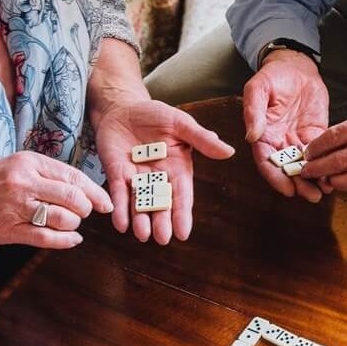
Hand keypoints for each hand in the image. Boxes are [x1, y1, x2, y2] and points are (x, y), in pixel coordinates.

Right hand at [0, 152, 113, 248]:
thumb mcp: (14, 166)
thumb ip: (45, 175)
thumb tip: (83, 190)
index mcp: (27, 161)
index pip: (72, 176)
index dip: (95, 191)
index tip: (106, 202)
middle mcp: (23, 182)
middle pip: (73, 197)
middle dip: (86, 209)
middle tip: (86, 213)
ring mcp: (15, 206)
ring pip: (63, 218)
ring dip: (74, 224)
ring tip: (70, 224)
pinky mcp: (8, 229)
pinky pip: (47, 238)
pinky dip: (66, 241)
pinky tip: (72, 239)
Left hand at [94, 98, 235, 243]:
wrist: (123, 106)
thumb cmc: (155, 114)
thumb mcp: (181, 123)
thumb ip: (202, 139)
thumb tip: (230, 151)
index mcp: (177, 168)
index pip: (181, 194)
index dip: (182, 213)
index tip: (183, 233)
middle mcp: (158, 178)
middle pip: (161, 204)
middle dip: (161, 221)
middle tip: (162, 238)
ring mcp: (136, 179)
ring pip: (140, 204)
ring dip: (140, 220)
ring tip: (142, 234)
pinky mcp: (116, 174)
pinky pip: (119, 194)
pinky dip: (119, 209)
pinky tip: (120, 224)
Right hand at [243, 49, 329, 202]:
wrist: (296, 66)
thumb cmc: (273, 76)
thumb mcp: (258, 89)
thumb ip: (253, 112)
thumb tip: (251, 136)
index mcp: (262, 135)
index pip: (266, 163)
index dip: (276, 178)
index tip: (287, 190)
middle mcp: (279, 143)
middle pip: (287, 170)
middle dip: (299, 185)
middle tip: (312, 196)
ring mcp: (297, 140)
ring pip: (305, 166)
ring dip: (314, 180)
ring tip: (326, 190)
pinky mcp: (315, 135)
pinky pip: (321, 154)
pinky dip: (327, 165)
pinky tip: (335, 174)